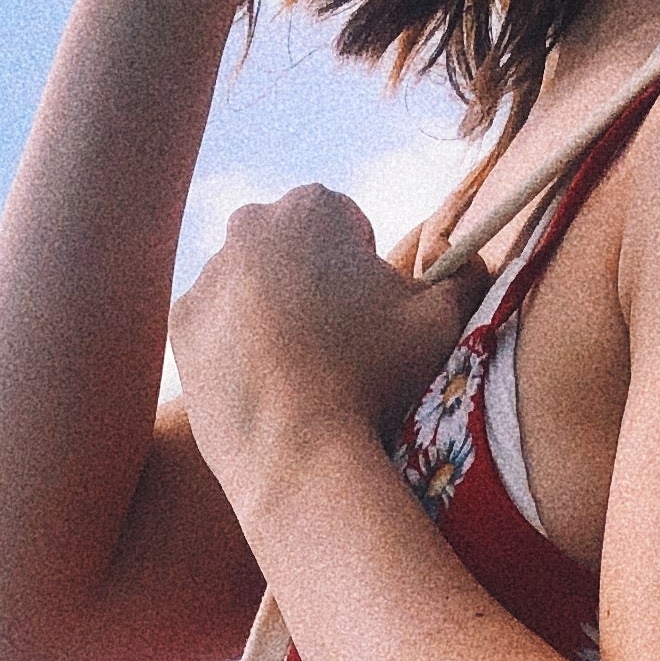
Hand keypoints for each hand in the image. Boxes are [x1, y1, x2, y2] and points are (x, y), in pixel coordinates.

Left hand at [169, 189, 472, 505]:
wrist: (297, 456)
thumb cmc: (374, 381)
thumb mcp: (440, 321)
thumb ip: (466, 276)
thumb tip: (478, 259)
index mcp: (314, 204)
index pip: (346, 229)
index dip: (364, 276)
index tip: (366, 321)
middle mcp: (250, 224)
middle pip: (293, 253)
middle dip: (312, 288)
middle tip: (333, 350)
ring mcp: (207, 275)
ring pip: (251, 290)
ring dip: (273, 319)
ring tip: (299, 375)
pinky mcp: (181, 326)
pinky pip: (217, 330)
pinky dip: (236, 351)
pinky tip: (265, 386)